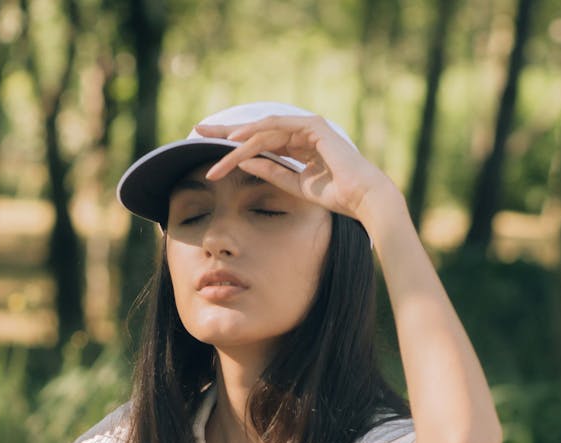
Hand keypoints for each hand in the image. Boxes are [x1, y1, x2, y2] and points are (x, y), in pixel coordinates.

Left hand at [194, 113, 400, 229]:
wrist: (362, 198)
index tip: (210, 151)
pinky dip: (255, 134)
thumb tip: (247, 165)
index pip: (262, 141)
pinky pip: (276, 128)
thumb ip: (273, 172)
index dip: (235, 146)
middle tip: (197, 130)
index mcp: (300, 145)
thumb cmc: (336, 196)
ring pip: (263, 130)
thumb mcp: (296, 185)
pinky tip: (236, 142)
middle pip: (257, 129)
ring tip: (211, 145)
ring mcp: (308, 126)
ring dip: (236, 139)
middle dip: (226, 131)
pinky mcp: (312, 127)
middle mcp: (302, 131)